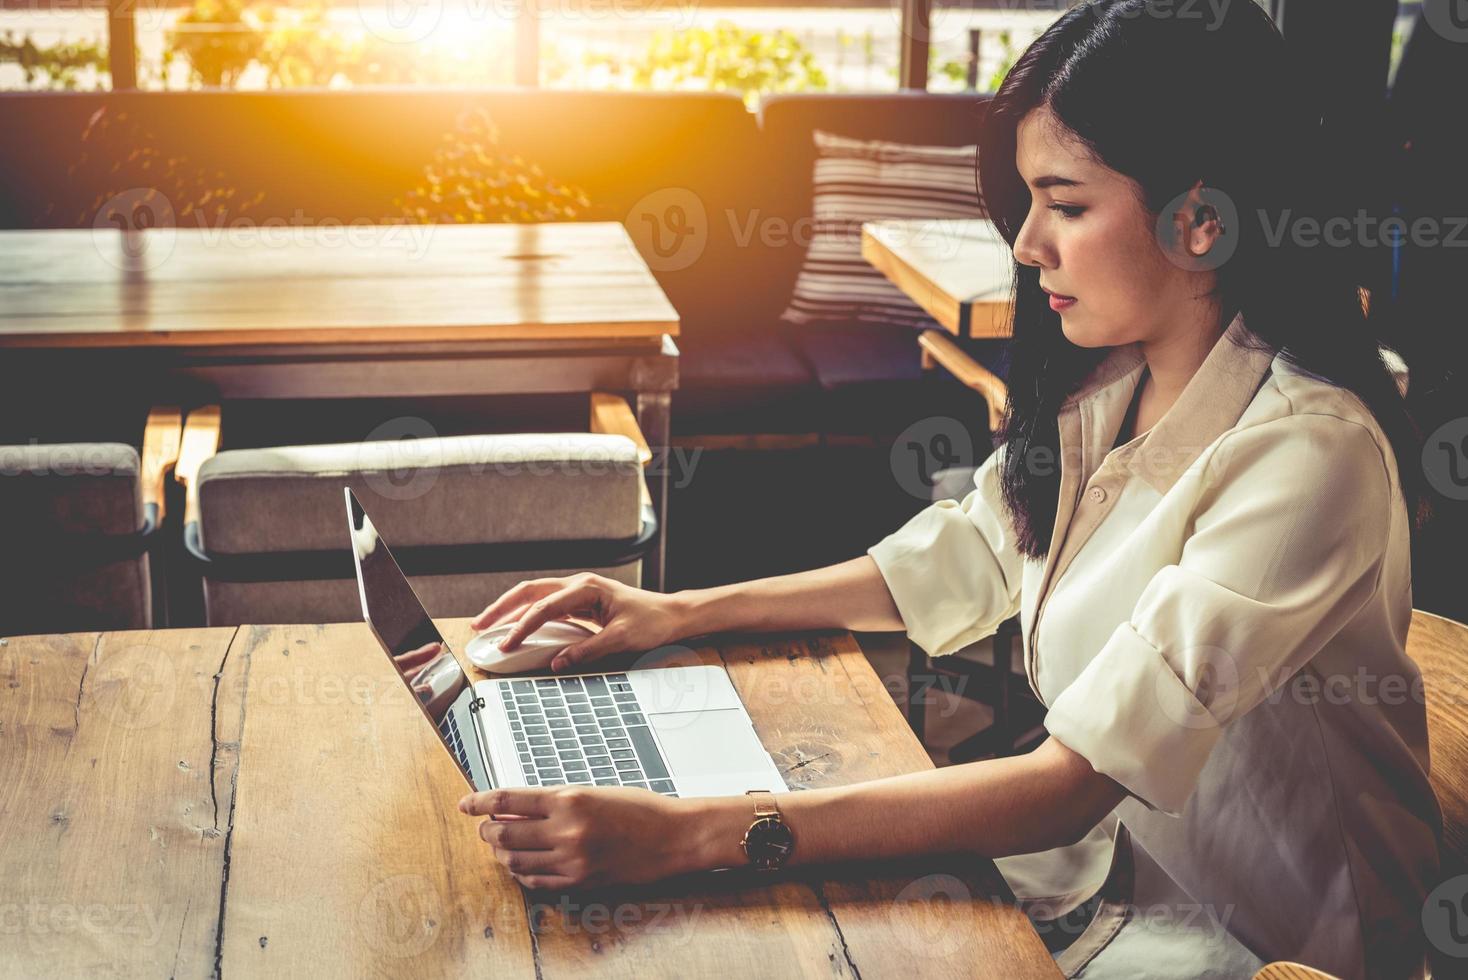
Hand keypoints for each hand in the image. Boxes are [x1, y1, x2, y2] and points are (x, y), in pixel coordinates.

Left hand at [458, 786, 713, 889]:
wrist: (673, 836)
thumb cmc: (638, 808)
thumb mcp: (593, 793)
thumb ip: (554, 801)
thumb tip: (513, 808)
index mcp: (570, 798)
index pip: (509, 800)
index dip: (480, 801)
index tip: (465, 803)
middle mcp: (567, 830)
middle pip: (504, 832)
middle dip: (487, 830)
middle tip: (485, 826)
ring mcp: (572, 860)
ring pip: (515, 860)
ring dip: (502, 852)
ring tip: (502, 845)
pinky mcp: (580, 881)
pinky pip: (536, 881)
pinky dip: (522, 873)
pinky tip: (522, 864)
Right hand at [470, 573, 689, 671]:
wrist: (670, 615)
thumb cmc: (651, 621)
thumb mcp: (621, 639)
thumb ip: (587, 650)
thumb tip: (557, 663)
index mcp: (586, 588)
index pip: (543, 607)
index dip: (521, 627)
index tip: (507, 645)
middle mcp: (578, 585)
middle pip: (529, 591)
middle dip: (501, 608)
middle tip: (479, 625)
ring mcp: (577, 593)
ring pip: (534, 596)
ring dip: (510, 610)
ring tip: (488, 626)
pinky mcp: (579, 603)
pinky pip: (546, 606)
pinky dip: (527, 616)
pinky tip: (516, 628)